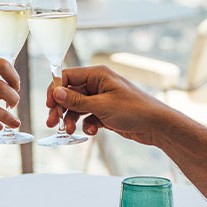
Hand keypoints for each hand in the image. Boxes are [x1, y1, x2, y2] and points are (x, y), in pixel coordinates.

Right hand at [45, 65, 171, 145]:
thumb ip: (77, 100)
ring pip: (78, 107)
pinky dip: (86, 124)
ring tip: (70, 131)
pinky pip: (88, 116)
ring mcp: (102, 98)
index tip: (49, 105)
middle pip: (70, 93)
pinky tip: (91, 132)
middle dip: (61, 108)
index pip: (68, 76)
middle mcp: (99, 84)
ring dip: (72, 119)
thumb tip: (56, 92)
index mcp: (98, 74)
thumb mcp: (101, 106)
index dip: (56, 90)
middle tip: (53, 123)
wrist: (157, 126)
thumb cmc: (135, 110)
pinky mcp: (106, 112)